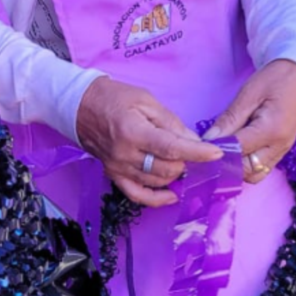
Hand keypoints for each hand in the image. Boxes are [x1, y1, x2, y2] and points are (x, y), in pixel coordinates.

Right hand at [76, 77, 223, 207]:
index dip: (197, 153)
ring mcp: (118, 168)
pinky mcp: (113, 174)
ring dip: (174, 174)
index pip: (172, 148)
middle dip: (186, 161)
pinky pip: (137, 195)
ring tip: (179, 161)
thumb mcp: (145, 100)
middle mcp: (125, 154)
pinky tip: (171, 194)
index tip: (216, 153)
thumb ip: (171, 122)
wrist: (79, 105)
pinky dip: (157, 199)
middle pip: (167, 169)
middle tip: (191, 149)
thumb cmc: (113, 97)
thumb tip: (193, 140)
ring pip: (157, 182)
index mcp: (133, 131)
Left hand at [205, 60, 295, 183]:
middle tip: (210, 149)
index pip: (238, 151)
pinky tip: (234, 151)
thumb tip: (208, 139)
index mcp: (271, 130)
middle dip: (227, 164)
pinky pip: (261, 168)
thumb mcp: (248, 94)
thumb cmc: (274, 80)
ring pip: (255, 175)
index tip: (201, 145)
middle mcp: (279, 147)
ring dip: (236, 168)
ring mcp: (282, 152)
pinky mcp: (280, 152)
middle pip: (247, 171)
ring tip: (223, 150)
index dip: (217, 150)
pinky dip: (246, 165)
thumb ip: (229, 118)